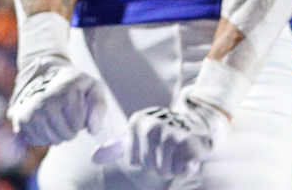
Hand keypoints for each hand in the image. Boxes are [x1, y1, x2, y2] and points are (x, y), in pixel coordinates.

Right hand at [8, 51, 105, 145]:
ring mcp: (30, 111)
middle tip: (70, 116)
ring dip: (59, 134)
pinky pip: (37, 140)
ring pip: (51, 140)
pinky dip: (45, 136)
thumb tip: (94, 131)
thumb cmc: (73, 85)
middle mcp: (44, 101)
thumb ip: (99, 107)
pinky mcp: (20, 120)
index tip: (80, 111)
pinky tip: (47, 122)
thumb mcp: (93, 88)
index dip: (82, 122)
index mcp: (65, 91)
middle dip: (72, 130)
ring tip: (59, 118)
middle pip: (65, 134)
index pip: (77, 124)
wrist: (44, 76)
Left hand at [96, 94, 227, 180]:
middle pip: (148, 166)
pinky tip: (188, 158)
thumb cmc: (163, 135)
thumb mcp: (139, 136)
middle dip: (159, 164)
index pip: (133, 160)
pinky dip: (185, 167)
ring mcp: (171, 132)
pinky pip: (181, 168)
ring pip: (164, 169)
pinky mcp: (189, 141)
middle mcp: (153, 125)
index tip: (153, 147)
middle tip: (168, 151)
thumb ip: (116, 147)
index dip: (145, 159)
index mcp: (137, 122)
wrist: (197, 124)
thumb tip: (95, 157)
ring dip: (173, 166)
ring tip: (178, 153)